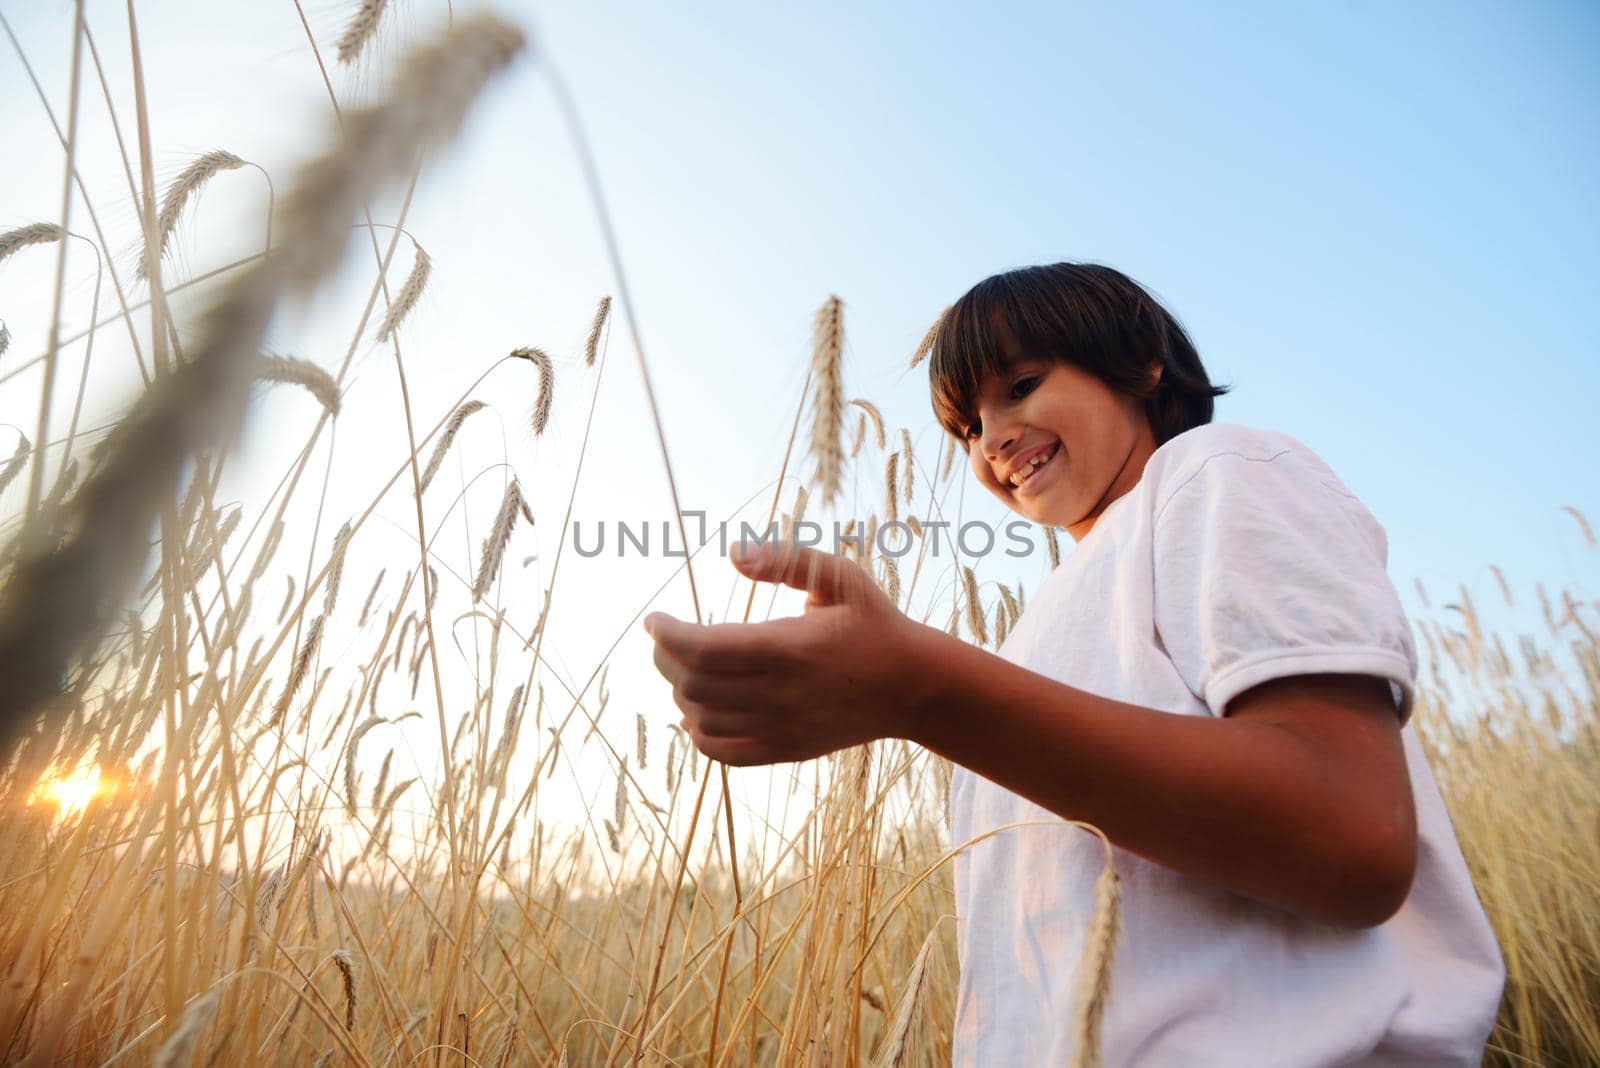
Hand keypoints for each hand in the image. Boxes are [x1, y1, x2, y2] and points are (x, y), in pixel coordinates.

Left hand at [643, 541, 924, 765]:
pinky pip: (725, 753)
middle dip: (665, 658)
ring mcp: (784, 728)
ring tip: (683, 666)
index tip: (655, 618)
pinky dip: (699, 734)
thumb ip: (787, 558)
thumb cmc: (874, 623)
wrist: (914, 686)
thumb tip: (733, 552)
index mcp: (791, 648)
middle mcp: (783, 694)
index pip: (703, 649)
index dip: (667, 634)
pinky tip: (696, 710)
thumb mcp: (841, 577)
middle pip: (694, 685)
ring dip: (679, 691)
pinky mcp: (788, 750)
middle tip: (664, 638)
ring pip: (703, 719)